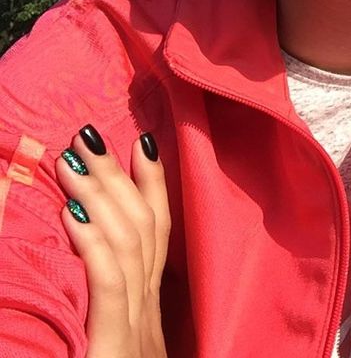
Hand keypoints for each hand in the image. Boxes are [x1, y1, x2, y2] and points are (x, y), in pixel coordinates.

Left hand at [56, 125, 170, 357]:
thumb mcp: (114, 348)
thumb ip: (113, 309)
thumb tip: (90, 255)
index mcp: (147, 313)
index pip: (158, 234)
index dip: (153, 185)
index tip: (142, 142)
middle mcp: (149, 315)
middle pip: (144, 229)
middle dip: (118, 177)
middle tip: (92, 134)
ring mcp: (135, 332)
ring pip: (128, 245)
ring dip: (99, 197)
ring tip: (72, 160)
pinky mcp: (114, 350)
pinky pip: (110, 285)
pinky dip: (94, 244)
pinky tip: (72, 217)